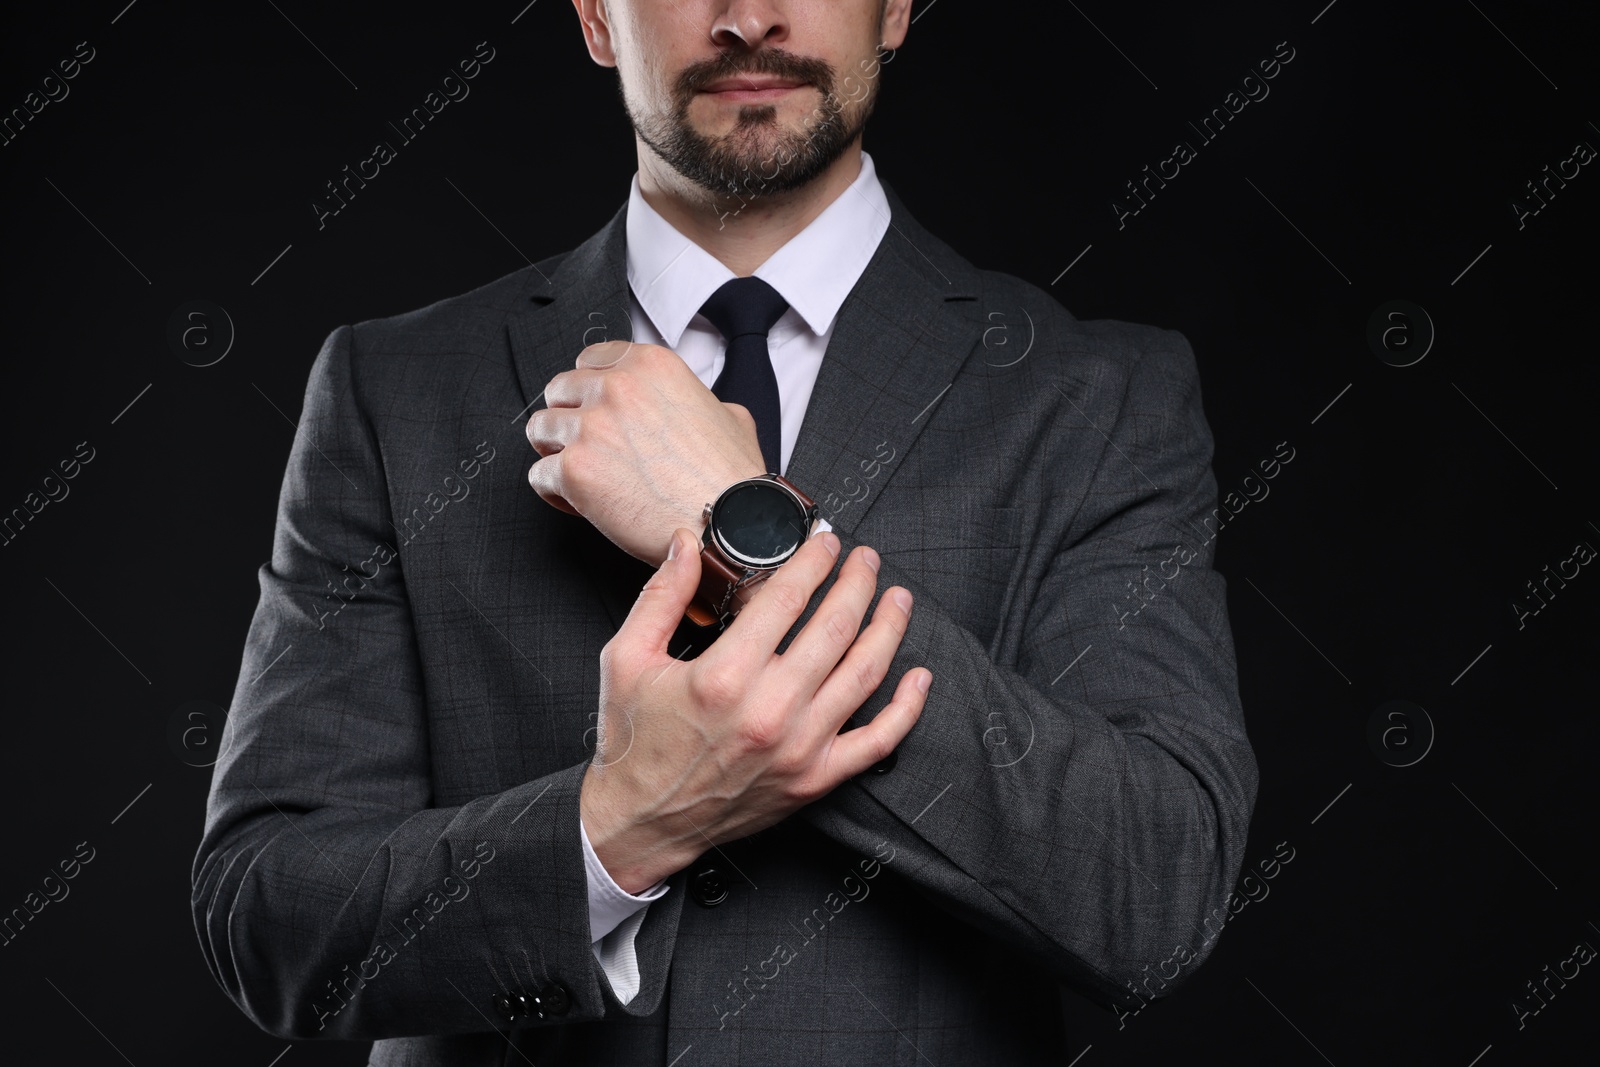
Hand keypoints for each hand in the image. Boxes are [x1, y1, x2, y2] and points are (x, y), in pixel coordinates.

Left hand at [526, 341, 766, 565]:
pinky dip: (555, 492)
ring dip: (556, 452)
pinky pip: (538, 475)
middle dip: (569, 418)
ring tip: (581, 475)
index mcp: (649, 366)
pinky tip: (582, 503)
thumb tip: (689, 408)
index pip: (590, 360)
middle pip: (559, 391)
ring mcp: (591, 427)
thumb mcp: (730, 414)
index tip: (596, 409)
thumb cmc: (733, 479)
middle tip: (588, 446)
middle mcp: (616, 388)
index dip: (591, 389)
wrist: (733, 523)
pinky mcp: (575, 470)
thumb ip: (694, 400)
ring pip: (540, 429)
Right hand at [579, 526, 930, 893]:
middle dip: (858, 582)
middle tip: (866, 559)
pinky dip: (907, 706)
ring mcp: (800, 747)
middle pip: (836, 626)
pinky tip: (919, 675)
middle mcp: (770, 710)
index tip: (827, 541)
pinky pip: (879, 740)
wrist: (642, 822)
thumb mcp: (627, 659)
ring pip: (865, 673)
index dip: (815, 560)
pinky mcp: (816, 778)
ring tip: (897, 598)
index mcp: (724, 676)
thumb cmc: (635, 742)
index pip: (788, 598)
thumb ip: (660, 596)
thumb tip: (685, 543)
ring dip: (889, 628)